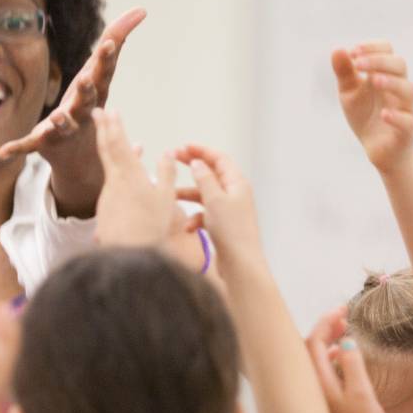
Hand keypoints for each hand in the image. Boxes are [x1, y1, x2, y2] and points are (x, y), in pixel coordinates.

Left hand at [0, 6, 145, 162]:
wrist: (80, 154)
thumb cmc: (90, 101)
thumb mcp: (99, 71)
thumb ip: (117, 38)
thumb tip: (142, 9)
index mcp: (95, 93)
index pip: (103, 74)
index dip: (106, 59)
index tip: (110, 43)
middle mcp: (83, 111)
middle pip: (86, 100)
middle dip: (86, 90)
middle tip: (85, 78)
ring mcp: (64, 129)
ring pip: (63, 125)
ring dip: (61, 121)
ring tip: (56, 117)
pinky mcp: (44, 143)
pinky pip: (29, 145)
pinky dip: (17, 148)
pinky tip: (3, 151)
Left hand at [92, 109, 184, 248]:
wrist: (127, 255)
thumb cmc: (150, 226)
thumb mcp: (165, 198)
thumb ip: (167, 173)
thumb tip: (167, 153)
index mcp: (129, 175)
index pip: (118, 143)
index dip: (114, 125)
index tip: (110, 110)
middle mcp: (114, 182)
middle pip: (106, 149)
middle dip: (103, 128)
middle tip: (97, 112)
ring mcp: (108, 196)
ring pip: (109, 166)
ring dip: (111, 147)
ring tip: (113, 134)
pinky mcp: (106, 210)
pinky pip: (111, 182)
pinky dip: (116, 169)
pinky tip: (121, 171)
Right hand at [172, 142, 262, 266]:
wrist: (240, 265)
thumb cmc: (231, 232)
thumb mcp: (214, 200)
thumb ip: (204, 178)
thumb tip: (197, 163)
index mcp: (238, 184)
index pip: (219, 159)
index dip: (201, 151)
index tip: (183, 148)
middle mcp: (235, 194)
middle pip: (212, 174)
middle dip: (192, 168)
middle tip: (173, 159)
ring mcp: (229, 210)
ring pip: (205, 196)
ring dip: (188, 196)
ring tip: (171, 196)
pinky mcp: (223, 226)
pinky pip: (205, 215)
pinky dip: (195, 219)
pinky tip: (188, 228)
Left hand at [306, 308, 395, 412]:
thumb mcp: (363, 396)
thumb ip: (353, 365)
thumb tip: (344, 340)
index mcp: (316, 385)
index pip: (312, 343)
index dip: (326, 322)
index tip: (344, 310)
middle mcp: (310, 391)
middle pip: (308, 350)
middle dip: (325, 330)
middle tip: (344, 316)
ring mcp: (315, 400)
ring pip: (313, 363)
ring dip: (327, 344)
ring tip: (344, 332)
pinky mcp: (323, 409)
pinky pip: (319, 375)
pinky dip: (328, 361)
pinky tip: (341, 358)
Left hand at [333, 42, 412, 173]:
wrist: (379, 150)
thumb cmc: (365, 115)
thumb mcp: (349, 93)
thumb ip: (344, 73)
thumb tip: (337, 49)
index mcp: (386, 74)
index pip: (387, 50)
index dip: (372, 47)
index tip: (353, 52)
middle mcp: (399, 88)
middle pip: (399, 65)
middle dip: (379, 61)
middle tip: (358, 63)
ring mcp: (406, 108)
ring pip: (408, 90)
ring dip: (391, 82)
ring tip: (373, 80)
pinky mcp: (408, 131)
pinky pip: (408, 121)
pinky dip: (397, 116)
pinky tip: (384, 113)